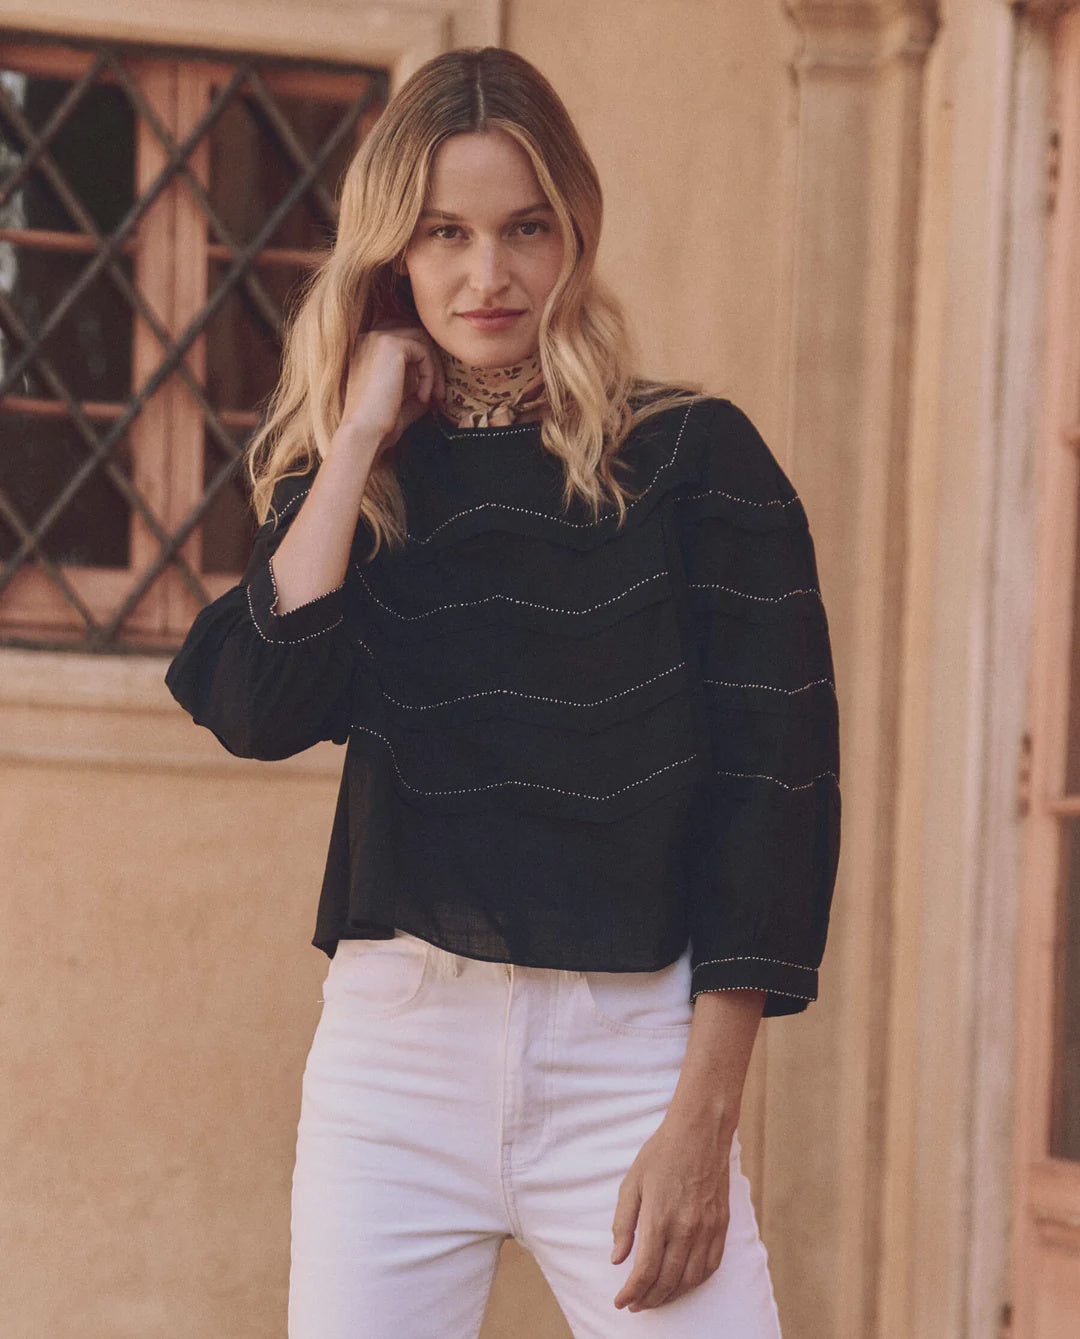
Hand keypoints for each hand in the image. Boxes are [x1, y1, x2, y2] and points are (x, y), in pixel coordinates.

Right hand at [337, 320, 446, 458]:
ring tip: (436, 395)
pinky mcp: (390, 344)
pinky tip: (423, 397)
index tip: (430, 390)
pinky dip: (430, 374)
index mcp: (367, 350)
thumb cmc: (377, 424)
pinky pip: (423, 350)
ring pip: (421, 339)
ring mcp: (378, 338)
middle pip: (414, 334)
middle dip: (432, 361)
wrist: (363, 432)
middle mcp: (369, 338)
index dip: (421, 360)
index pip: (403, 339)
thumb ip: (413, 390)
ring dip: (434, 367)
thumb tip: (433, 390)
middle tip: (439, 392)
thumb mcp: (398, 402)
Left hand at [610, 1114, 732, 1312]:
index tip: (620, 1301)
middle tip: (635, 1304)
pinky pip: (711, 1266)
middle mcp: (685, 1229)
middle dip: (648, 1299)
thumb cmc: (661, 1153)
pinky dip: (696, 1281)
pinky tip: (683, 1282)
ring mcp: (706, 1229)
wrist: (700, 1132)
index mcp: (659, 1218)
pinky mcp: (721, 1225)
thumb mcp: (632, 1182)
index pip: (644, 1272)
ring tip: (656, 1296)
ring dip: (671, 1295)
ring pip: (690, 1280)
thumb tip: (617, 1258)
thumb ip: (623, 1223)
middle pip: (666, 1281)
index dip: (631, 1292)